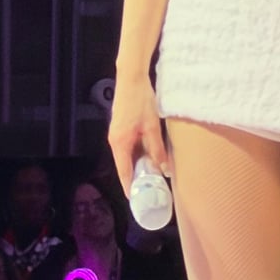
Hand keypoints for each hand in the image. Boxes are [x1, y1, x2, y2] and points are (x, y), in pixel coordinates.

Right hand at [109, 74, 168, 194]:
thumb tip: (165, 169)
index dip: (130, 188)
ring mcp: (116, 134)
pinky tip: (149, 157)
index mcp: (120, 144)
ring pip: (127, 157)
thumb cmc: (141, 101)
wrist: (131, 78)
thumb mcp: (152, 127)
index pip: (124, 173)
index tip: (137, 201)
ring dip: (138, 166)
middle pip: (124, 166)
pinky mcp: (120, 127)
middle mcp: (114, 141)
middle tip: (150, 190)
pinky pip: (128, 147)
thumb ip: (157, 150)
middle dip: (136, 178)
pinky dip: (137, 155)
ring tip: (153, 176)